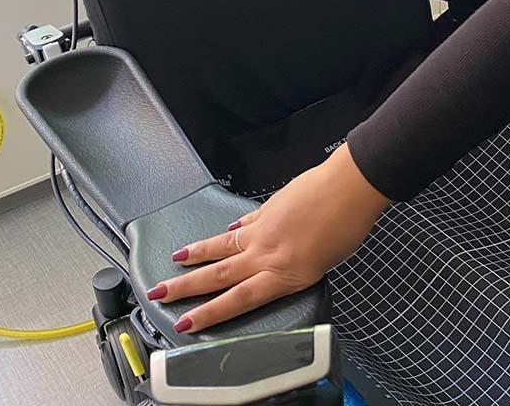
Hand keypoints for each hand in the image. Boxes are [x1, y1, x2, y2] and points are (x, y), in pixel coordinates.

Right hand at [145, 144, 389, 333]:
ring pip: (223, 245)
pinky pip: (245, 223)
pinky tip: (226, 232)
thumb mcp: (325, 264)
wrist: (350, 186)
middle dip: (186, 287)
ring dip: (197, 254)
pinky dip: (233, 229)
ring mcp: (266, 227)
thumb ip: (296, 270)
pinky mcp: (270, 206)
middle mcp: (268, 253)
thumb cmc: (349, 224)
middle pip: (219, 274)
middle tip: (159, 292)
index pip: (237, 300)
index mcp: (284, 274)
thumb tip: (279, 270)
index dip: (208, 314)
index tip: (184, 323)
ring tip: (176, 260)